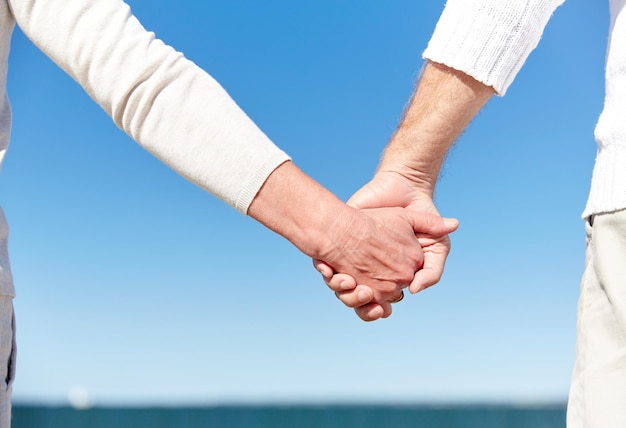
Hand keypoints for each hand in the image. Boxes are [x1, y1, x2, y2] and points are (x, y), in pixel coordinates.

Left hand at [314, 169, 456, 320]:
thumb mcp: (437, 245)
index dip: (374, 309)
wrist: (404, 186)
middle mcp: (367, 268)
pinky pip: (325, 265)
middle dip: (354, 301)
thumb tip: (414, 290)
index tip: (378, 309)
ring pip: (338, 286)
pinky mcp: (339, 240)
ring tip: (346, 282)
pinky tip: (327, 269)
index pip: (376, 303)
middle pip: (354, 298)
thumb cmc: (422, 218)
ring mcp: (352, 255)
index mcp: (389, 275)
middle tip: (361, 294)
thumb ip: (432, 270)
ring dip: (339, 289)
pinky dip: (325, 271)